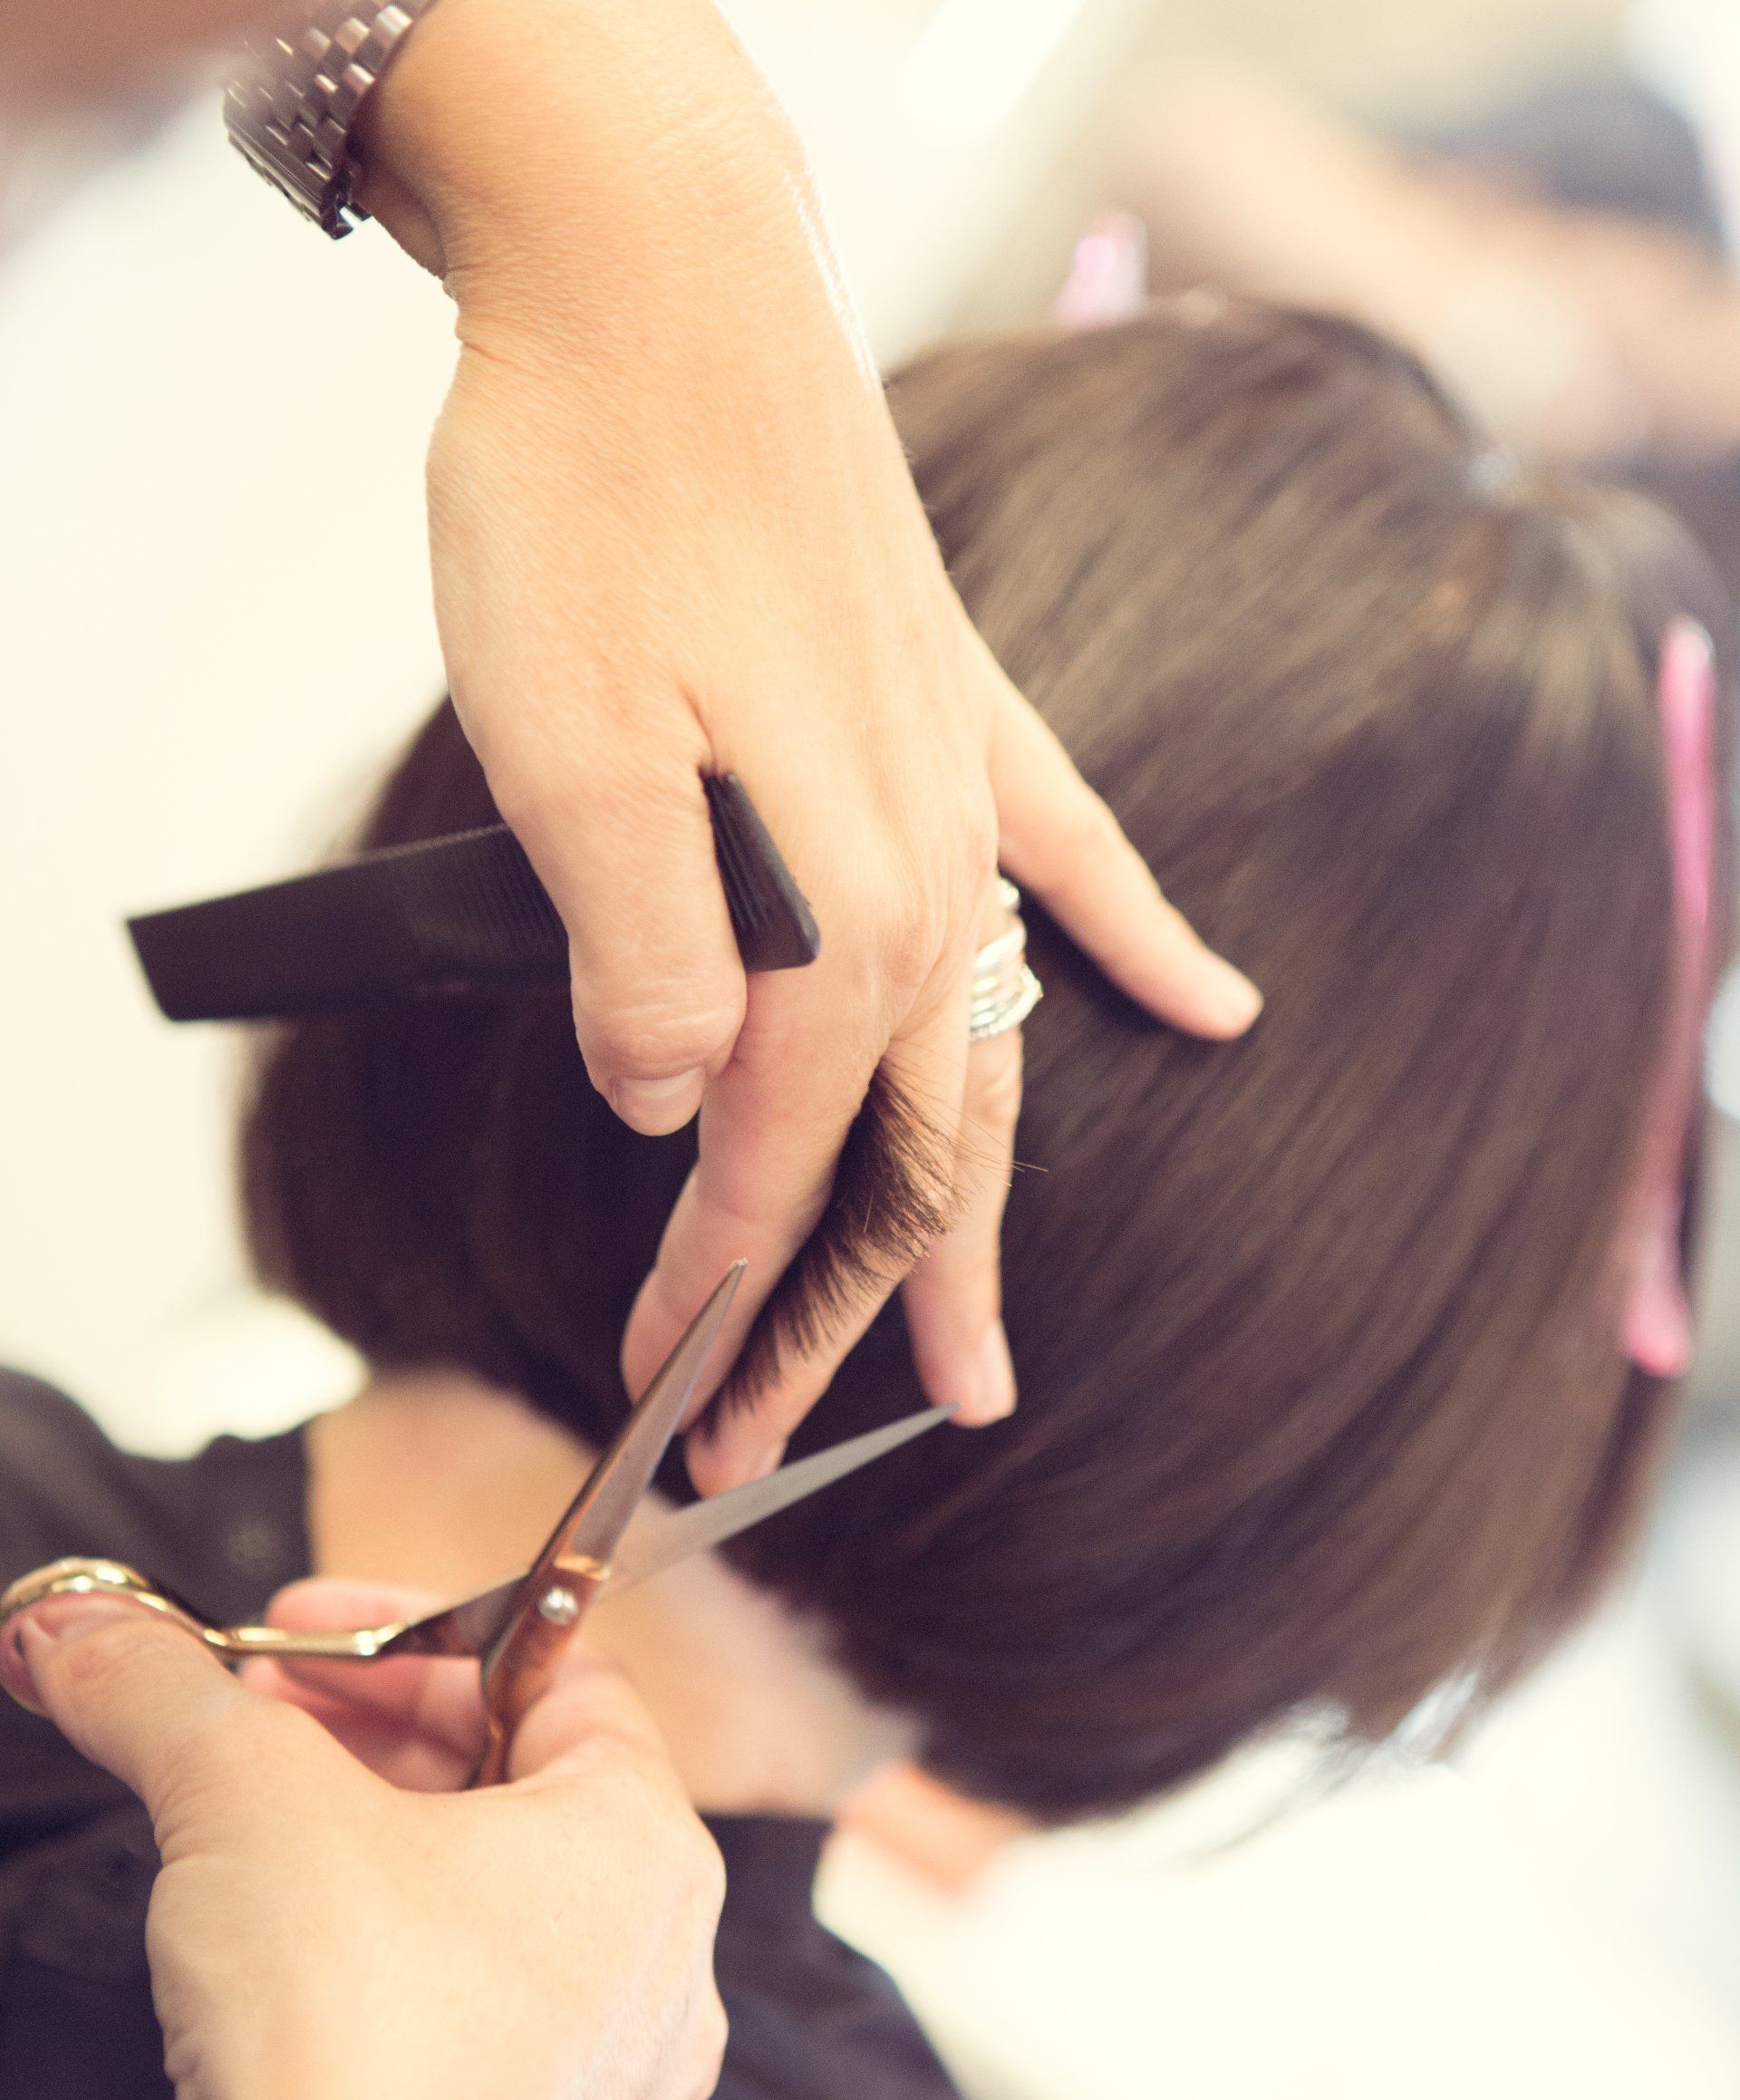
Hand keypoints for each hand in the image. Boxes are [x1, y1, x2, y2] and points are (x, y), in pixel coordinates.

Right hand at [0, 1584, 723, 2099]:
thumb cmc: (350, 2019)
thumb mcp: (239, 1791)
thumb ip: (163, 1690)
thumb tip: (74, 1631)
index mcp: (648, 1842)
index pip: (560, 1675)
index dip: (414, 1629)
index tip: (294, 1629)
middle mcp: (662, 1963)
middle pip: (516, 1789)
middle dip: (364, 1734)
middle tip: (238, 1719)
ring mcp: (607, 2086)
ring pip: (487, 1912)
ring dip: (362, 1846)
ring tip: (233, 1833)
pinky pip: (467, 2029)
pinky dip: (378, 1970)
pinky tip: (270, 1979)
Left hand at [356, 0, 1260, 1490]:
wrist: (660, 284)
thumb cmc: (584, 510)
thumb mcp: (563, 760)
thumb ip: (640, 960)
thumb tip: (672, 1106)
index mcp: (831, 916)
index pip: (769, 1161)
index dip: (709, 1294)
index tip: (653, 1391)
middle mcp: (928, 880)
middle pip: (898, 1155)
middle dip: (833, 1316)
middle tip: (780, 1446)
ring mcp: (962, 795)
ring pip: (986, 1060)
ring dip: (968, 1218)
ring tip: (978, 1359)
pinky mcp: (963, 711)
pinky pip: (1082, 862)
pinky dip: (1146, 945)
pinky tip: (1222, 1012)